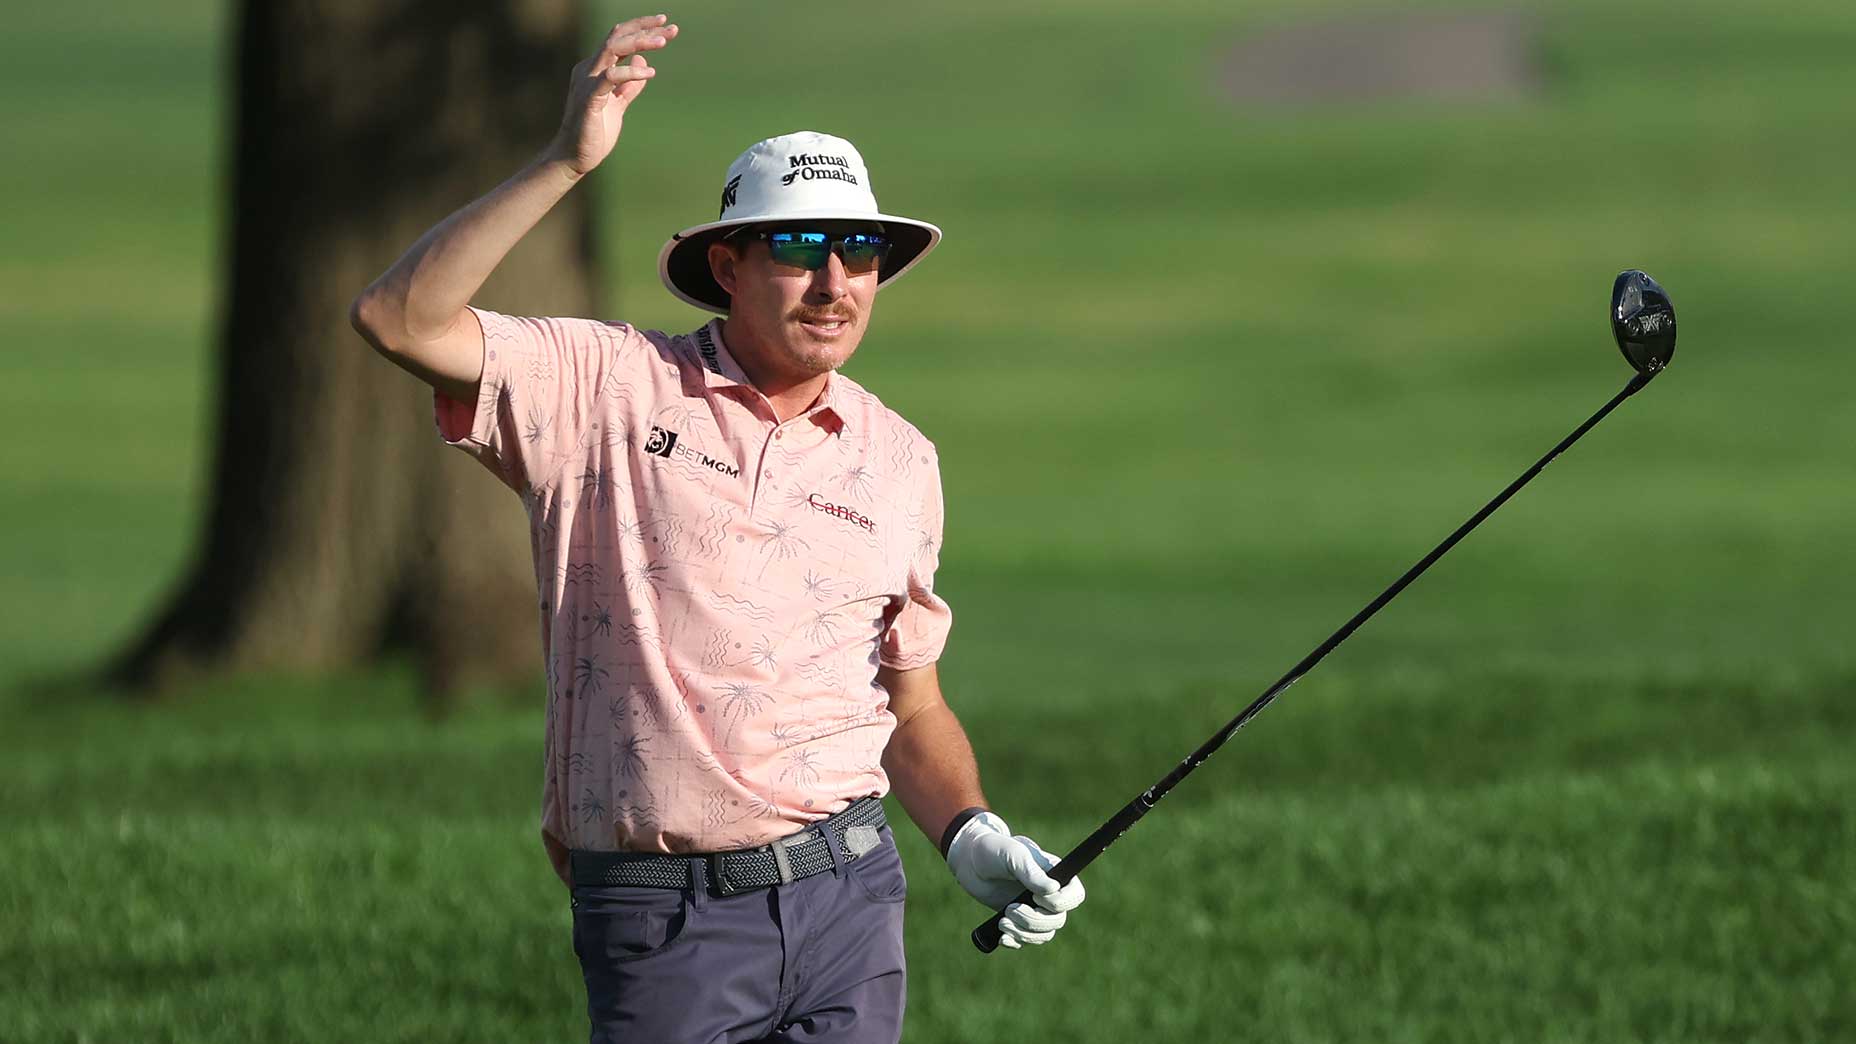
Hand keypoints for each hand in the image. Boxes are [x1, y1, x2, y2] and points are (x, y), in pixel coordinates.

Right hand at [548, 14, 679, 176]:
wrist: (575, 157)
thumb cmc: (595, 132)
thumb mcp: (618, 104)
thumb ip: (629, 86)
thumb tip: (642, 62)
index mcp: (595, 69)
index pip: (619, 39)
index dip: (642, 30)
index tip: (668, 27)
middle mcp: (589, 69)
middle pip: (616, 37)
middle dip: (644, 28)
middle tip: (670, 28)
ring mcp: (587, 82)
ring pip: (612, 49)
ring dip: (639, 42)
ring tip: (663, 41)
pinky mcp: (589, 98)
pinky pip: (610, 77)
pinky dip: (631, 72)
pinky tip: (650, 73)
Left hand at [945, 812, 1085, 948]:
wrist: (969, 862)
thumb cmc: (994, 850)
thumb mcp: (1013, 856)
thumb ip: (1032, 872)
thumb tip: (1053, 888)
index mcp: (1054, 874)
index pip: (1075, 895)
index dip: (1061, 903)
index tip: (1035, 897)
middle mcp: (1048, 894)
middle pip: (1058, 920)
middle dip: (1034, 920)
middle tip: (1009, 909)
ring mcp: (1035, 909)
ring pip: (1044, 934)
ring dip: (1024, 934)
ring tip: (1002, 922)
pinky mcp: (1019, 920)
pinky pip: (1027, 940)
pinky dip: (1016, 941)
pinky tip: (1002, 937)